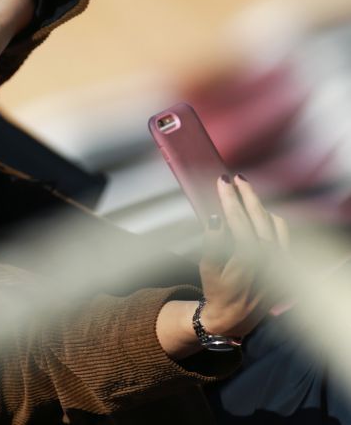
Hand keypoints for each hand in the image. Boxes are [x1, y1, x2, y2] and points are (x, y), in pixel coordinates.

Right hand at [199, 174, 289, 337]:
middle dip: (246, 194)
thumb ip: (212, 242)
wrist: (237, 316)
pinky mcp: (286, 262)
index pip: (239, 219)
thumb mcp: (207, 269)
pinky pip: (283, 232)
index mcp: (250, 257)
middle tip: (234, 178)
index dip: (229, 198)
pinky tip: (260, 212)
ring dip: (260, 204)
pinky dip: (272, 217)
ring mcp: (282, 259)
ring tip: (245, 191)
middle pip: (260, 215)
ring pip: (274, 221)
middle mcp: (271, 256)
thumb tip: (215, 218)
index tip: (221, 181)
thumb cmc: (218, 291)